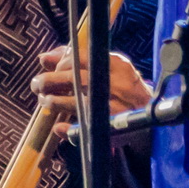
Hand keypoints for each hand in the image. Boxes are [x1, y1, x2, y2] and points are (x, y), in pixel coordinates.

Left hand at [31, 46, 152, 138]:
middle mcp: (118, 84)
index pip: (82, 58)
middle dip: (50, 81)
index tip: (49, 68)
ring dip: (55, 101)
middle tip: (38, 85)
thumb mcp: (105, 67)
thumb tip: (44, 57)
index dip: (60, 63)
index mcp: (117, 65)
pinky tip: (58, 127)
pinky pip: (85, 128)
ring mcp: (116, 107)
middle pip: (76, 79)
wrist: (150, 112)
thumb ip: (75, 60)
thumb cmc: (120, 86)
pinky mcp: (113, 128)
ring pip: (78, 102)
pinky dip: (68, 130)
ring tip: (46, 101)